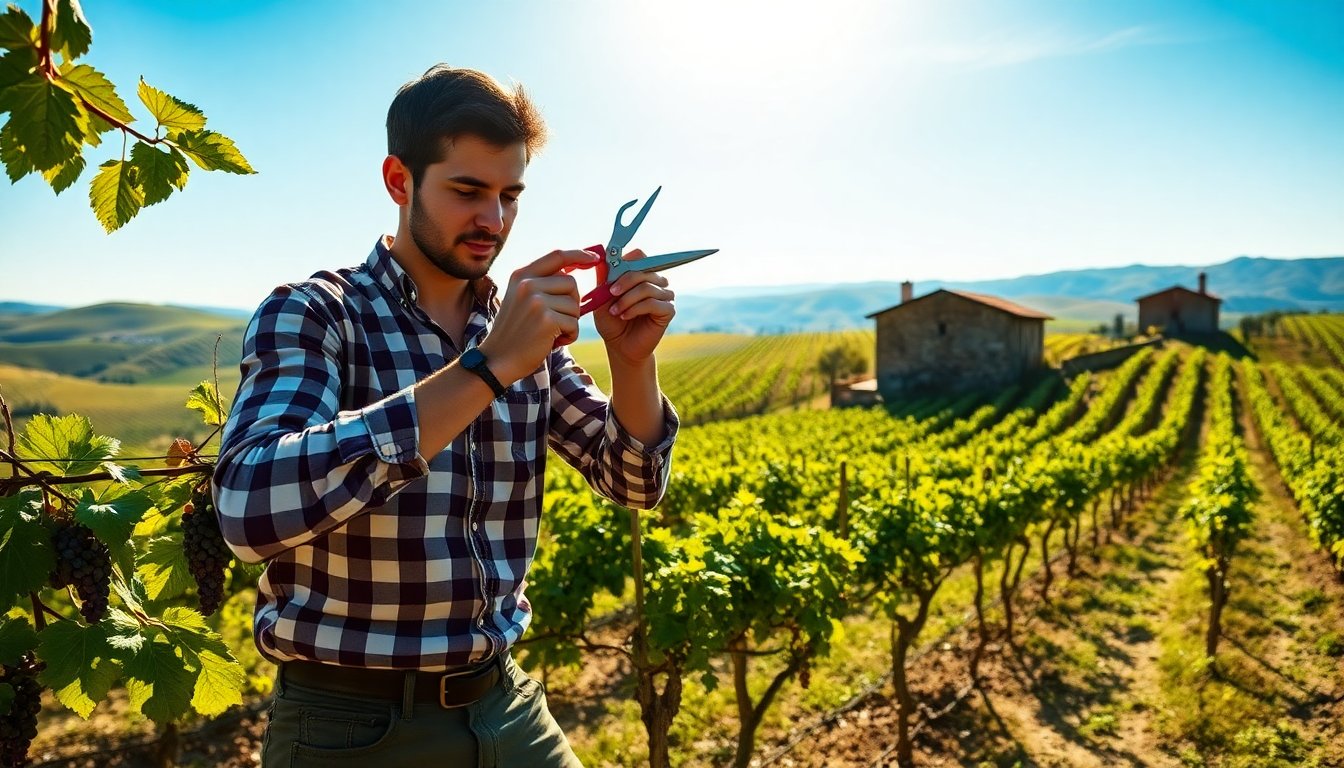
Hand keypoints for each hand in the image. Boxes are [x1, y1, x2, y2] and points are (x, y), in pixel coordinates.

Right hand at [480, 249, 598, 382]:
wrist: (497, 360)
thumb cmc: (515, 332)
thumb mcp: (521, 299)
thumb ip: (541, 283)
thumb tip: (572, 271)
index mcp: (521, 275)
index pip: (557, 256)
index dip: (579, 254)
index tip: (595, 257)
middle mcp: (527, 284)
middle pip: (571, 282)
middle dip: (572, 302)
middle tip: (557, 320)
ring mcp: (536, 301)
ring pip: (575, 305)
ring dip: (570, 322)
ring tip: (552, 332)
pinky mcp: (546, 319)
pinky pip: (574, 323)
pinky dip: (570, 335)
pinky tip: (553, 341)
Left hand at [593, 248, 675, 364]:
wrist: (619, 346)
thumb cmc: (612, 321)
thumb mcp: (603, 297)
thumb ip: (604, 277)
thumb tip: (602, 255)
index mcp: (642, 274)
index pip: (640, 256)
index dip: (625, 261)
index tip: (610, 273)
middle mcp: (656, 281)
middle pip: (644, 268)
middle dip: (624, 281)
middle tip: (610, 293)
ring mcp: (665, 295)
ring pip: (647, 287)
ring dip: (627, 299)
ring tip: (615, 311)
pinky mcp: (669, 310)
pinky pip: (652, 302)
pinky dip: (635, 309)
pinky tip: (625, 316)